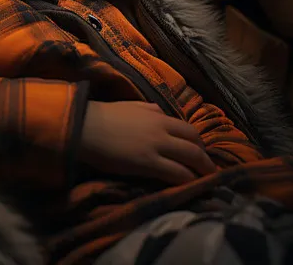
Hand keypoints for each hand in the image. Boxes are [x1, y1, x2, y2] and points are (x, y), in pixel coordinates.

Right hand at [79, 100, 216, 185]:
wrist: (85, 125)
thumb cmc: (103, 116)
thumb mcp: (130, 106)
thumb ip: (148, 109)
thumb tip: (159, 112)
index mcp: (157, 114)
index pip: (187, 129)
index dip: (197, 143)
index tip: (198, 153)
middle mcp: (161, 128)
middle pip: (195, 142)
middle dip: (205, 158)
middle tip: (207, 170)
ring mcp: (156, 145)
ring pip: (192, 158)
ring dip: (202, 171)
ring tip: (205, 182)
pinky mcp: (148, 163)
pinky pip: (177, 173)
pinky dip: (187, 180)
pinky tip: (189, 187)